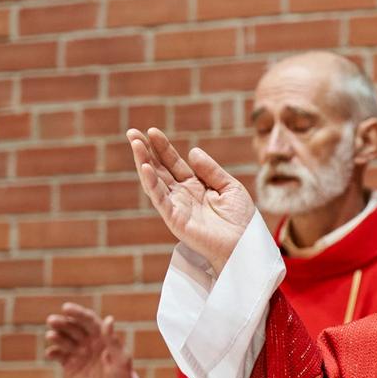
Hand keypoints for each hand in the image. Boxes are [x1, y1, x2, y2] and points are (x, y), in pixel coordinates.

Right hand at [44, 303, 134, 377]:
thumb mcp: (121, 360)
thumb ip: (113, 341)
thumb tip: (109, 319)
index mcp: (102, 336)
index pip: (89, 320)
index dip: (78, 313)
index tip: (66, 308)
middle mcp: (89, 341)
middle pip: (74, 328)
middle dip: (63, 323)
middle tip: (52, 320)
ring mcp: (78, 352)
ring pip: (64, 340)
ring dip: (57, 336)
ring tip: (51, 335)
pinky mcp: (69, 365)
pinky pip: (59, 356)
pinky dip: (54, 353)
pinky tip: (50, 353)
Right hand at [129, 127, 253, 275]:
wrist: (245, 245)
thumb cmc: (241, 220)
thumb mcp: (230, 187)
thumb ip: (211, 170)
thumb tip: (192, 151)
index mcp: (195, 186)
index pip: (174, 163)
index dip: (163, 147)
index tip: (152, 131)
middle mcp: (182, 195)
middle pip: (159, 169)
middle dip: (145, 151)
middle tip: (131, 132)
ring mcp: (176, 207)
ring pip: (154, 182)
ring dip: (143, 163)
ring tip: (134, 144)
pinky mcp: (175, 219)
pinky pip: (160, 199)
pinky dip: (151, 184)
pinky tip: (146, 168)